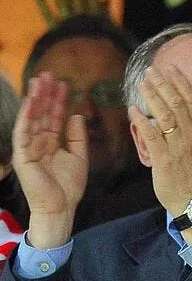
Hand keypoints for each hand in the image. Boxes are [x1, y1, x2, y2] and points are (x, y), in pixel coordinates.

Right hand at [12, 73, 87, 247]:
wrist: (61, 207)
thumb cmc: (69, 186)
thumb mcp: (79, 156)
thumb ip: (77, 136)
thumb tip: (76, 114)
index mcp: (51, 143)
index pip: (54, 116)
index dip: (59, 100)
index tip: (64, 83)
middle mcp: (38, 142)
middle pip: (42, 113)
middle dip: (45, 94)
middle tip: (49, 74)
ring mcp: (28, 148)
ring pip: (32, 118)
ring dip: (35, 99)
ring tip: (39, 81)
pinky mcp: (22, 156)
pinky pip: (23, 133)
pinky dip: (26, 117)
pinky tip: (31, 102)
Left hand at [127, 65, 191, 223]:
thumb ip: (191, 131)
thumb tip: (180, 114)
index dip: (182, 82)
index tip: (172, 69)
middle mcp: (191, 136)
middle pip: (178, 103)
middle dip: (164, 83)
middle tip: (152, 70)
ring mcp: (178, 147)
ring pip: (165, 115)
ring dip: (152, 96)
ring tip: (142, 83)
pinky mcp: (165, 159)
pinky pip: (152, 135)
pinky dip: (142, 120)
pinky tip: (132, 109)